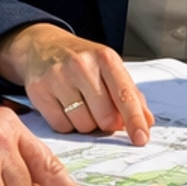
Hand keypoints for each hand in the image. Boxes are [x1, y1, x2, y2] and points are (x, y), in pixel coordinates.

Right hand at [0, 24, 153, 146]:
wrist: (43, 46)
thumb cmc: (83, 61)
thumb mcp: (110, 69)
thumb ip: (130, 94)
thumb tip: (147, 122)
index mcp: (106, 59)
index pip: (125, 95)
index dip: (134, 120)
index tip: (141, 139)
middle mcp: (82, 66)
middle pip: (105, 117)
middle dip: (107, 123)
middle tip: (101, 110)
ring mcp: (58, 77)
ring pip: (83, 125)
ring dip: (86, 123)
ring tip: (80, 104)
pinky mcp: (39, 91)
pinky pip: (61, 126)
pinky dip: (66, 123)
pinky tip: (64, 106)